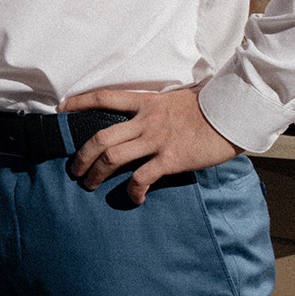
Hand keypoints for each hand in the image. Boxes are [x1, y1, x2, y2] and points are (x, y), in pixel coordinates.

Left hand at [60, 87, 239, 204]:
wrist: (233, 114)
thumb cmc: (207, 107)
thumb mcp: (175, 99)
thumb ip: (155, 107)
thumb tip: (142, 114)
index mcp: (146, 102)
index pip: (104, 97)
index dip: (79, 102)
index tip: (61, 109)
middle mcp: (146, 120)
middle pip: (100, 137)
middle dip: (82, 155)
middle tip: (74, 169)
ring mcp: (157, 140)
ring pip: (113, 158)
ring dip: (96, 174)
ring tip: (89, 184)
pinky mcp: (171, 159)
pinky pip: (143, 177)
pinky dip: (133, 190)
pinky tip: (133, 198)